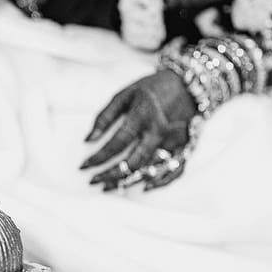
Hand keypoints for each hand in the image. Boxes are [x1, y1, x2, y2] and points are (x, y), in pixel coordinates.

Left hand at [81, 70, 196, 190]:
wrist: (188, 84)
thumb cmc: (150, 88)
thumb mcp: (124, 94)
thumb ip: (104, 117)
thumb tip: (87, 139)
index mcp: (142, 115)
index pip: (117, 143)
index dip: (99, 157)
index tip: (83, 166)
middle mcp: (159, 130)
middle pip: (133, 161)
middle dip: (110, 175)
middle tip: (93, 182)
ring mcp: (175, 140)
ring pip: (150, 169)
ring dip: (129, 181)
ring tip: (109, 188)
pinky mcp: (186, 146)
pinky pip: (175, 170)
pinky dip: (160, 181)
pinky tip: (144, 187)